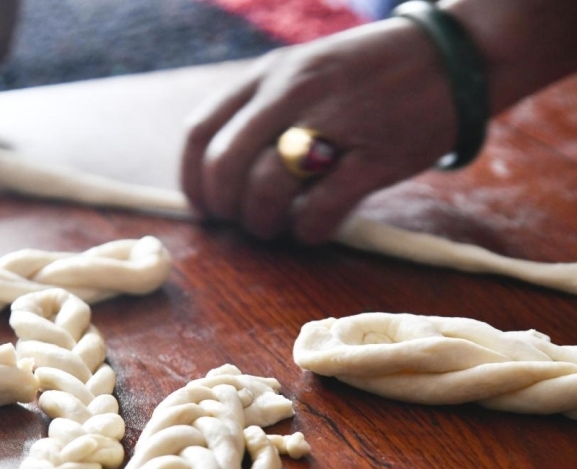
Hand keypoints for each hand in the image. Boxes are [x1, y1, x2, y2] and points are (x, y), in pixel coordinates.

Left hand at [180, 18, 457, 243]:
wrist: (454, 57)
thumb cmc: (369, 75)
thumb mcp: (303, 71)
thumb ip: (260, 110)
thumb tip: (222, 173)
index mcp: (268, 75)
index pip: (199, 132)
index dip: (194, 183)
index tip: (207, 208)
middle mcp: (291, 94)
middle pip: (225, 166)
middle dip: (226, 208)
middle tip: (244, 222)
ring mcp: (333, 122)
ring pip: (265, 188)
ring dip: (263, 223)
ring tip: (280, 227)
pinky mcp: (374, 157)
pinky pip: (320, 209)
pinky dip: (308, 231)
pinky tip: (314, 229)